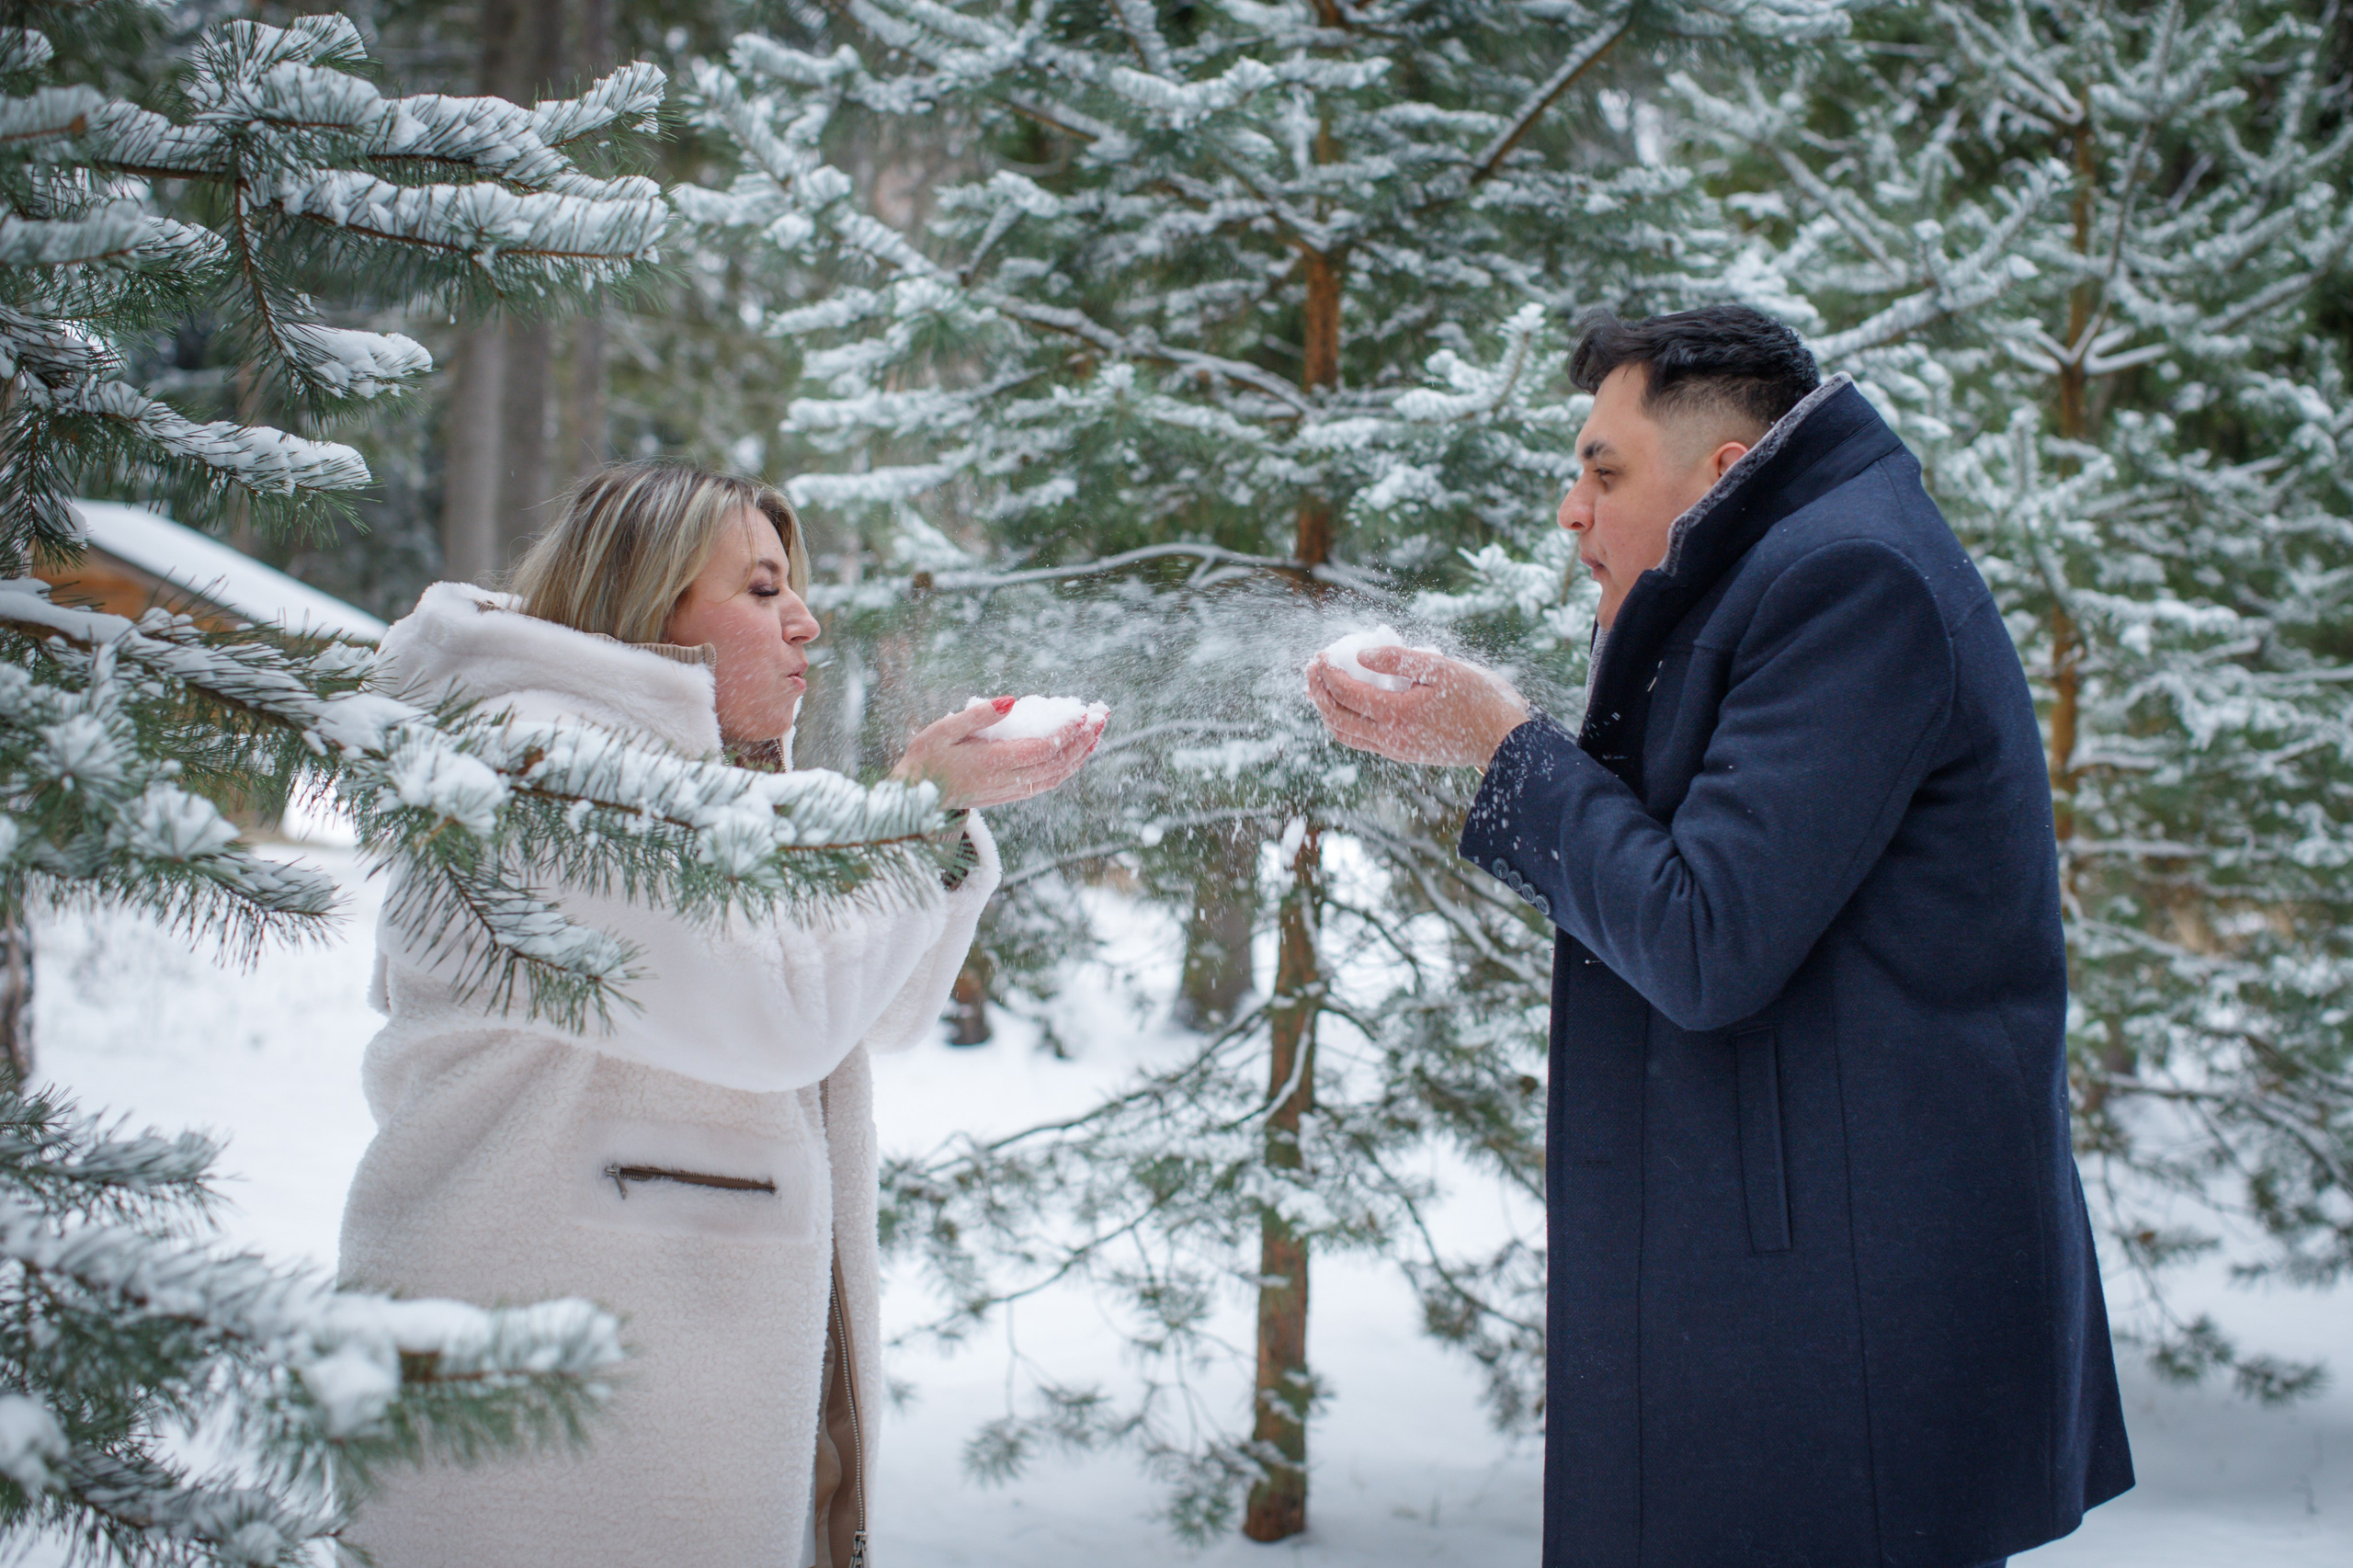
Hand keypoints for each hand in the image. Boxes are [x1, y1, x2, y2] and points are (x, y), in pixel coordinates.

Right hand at [890, 699, 1105, 809]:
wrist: (916, 799)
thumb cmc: (927, 757)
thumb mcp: (944, 729)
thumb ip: (978, 715)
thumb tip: (1011, 701)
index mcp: (992, 763)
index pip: (1042, 748)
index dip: (1066, 732)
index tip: (1083, 713)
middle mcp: (1007, 780)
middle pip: (1057, 762)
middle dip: (1083, 738)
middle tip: (1102, 714)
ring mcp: (1012, 790)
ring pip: (1057, 775)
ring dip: (1081, 753)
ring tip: (1099, 730)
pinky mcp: (1012, 794)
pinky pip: (1049, 782)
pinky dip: (1069, 766)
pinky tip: (1079, 752)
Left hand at [1306, 647, 1530, 766]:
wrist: (1503, 739)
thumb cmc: (1478, 698)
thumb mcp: (1441, 668)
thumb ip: (1399, 659)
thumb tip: (1361, 653)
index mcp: (1397, 715)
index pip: (1347, 693)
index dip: (1328, 672)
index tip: (1321, 654)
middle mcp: (1390, 739)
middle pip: (1337, 717)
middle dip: (1318, 691)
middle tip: (1311, 667)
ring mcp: (1395, 750)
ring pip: (1346, 735)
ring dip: (1327, 710)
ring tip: (1318, 687)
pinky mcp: (1403, 753)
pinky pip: (1362, 740)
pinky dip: (1345, 721)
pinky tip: (1347, 705)